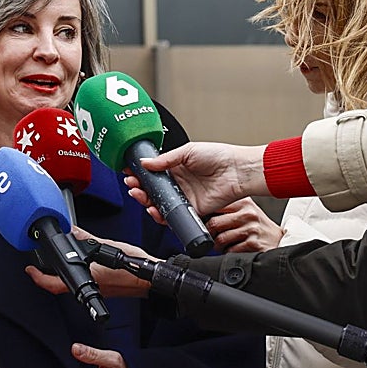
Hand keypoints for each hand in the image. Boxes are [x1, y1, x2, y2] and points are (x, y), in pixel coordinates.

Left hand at [25, 229, 153, 298]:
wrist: (150, 279)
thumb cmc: (134, 266)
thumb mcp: (107, 246)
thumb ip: (86, 238)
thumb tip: (72, 230)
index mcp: (87, 279)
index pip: (54, 284)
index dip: (38, 278)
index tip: (29, 270)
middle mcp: (89, 287)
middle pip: (59, 286)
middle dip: (47, 276)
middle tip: (37, 266)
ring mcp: (97, 289)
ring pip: (71, 285)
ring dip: (61, 275)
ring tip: (54, 264)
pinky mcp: (104, 287)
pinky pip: (84, 282)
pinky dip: (76, 273)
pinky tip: (79, 264)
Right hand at [125, 143, 267, 215]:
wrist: (237, 171)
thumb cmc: (219, 157)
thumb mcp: (188, 151)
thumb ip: (166, 159)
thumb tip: (145, 162)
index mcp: (176, 167)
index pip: (153, 172)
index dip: (140, 173)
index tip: (129, 172)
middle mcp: (179, 183)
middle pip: (153, 189)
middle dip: (139, 188)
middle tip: (132, 184)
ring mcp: (184, 197)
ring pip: (159, 203)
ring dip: (146, 201)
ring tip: (138, 195)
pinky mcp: (192, 209)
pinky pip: (173, 215)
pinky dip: (161, 215)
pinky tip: (153, 209)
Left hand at [207, 198, 283, 252]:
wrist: (278, 240)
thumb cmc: (258, 226)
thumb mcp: (247, 210)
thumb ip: (229, 208)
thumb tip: (203, 212)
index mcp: (244, 203)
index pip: (216, 206)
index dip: (205, 215)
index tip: (203, 220)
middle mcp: (248, 214)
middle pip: (215, 223)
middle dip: (209, 232)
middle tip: (211, 235)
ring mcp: (251, 229)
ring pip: (221, 238)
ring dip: (217, 245)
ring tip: (221, 245)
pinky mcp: (254, 245)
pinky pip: (230, 250)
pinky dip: (227, 252)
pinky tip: (232, 250)